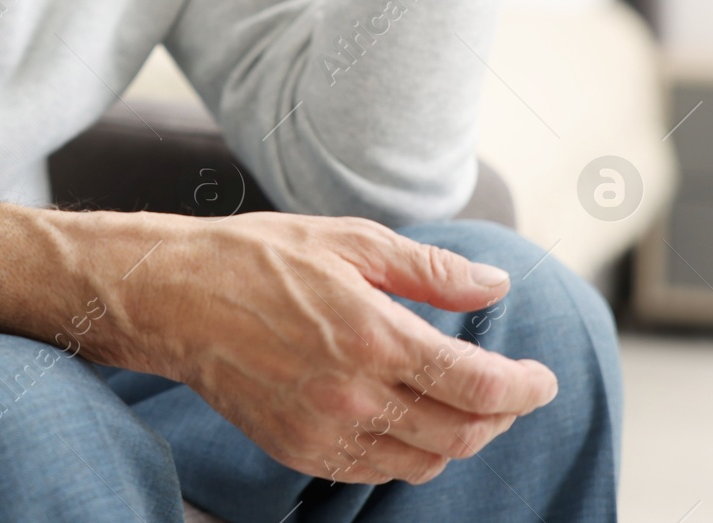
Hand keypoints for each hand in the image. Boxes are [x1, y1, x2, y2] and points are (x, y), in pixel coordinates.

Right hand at [92, 212, 557, 483]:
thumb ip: (428, 270)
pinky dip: (409, 453)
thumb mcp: (348, 241)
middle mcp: (355, 395)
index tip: (540, 377)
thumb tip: (494, 284)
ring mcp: (325, 431)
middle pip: (464, 432)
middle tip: (506, 388)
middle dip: (501, 414)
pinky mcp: (299, 450)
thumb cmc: (255, 260)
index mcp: (375, 336)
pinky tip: (405, 419)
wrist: (173, 299)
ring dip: (458, 437)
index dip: (524, 387)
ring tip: (460, 404)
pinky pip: (376, 471)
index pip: (480, 385)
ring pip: (426, 462)